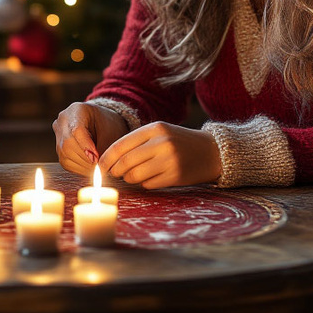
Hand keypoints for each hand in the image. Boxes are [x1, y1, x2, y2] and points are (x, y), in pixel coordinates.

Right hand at [53, 102, 129, 176]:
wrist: (101, 123)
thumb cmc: (107, 125)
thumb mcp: (110, 132)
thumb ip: (103, 148)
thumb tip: (97, 166)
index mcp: (76, 110)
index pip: (76, 130)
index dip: (86, 146)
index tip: (96, 158)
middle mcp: (63, 121)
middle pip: (68, 143)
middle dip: (85, 159)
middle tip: (100, 168)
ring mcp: (58, 134)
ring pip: (65, 154)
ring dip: (83, 166)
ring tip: (97, 169)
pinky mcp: (58, 148)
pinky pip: (66, 162)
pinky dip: (79, 168)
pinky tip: (90, 169)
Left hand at [98, 121, 221, 188]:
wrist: (211, 151)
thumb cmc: (179, 142)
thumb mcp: (159, 133)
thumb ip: (136, 142)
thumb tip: (109, 161)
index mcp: (155, 128)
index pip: (121, 145)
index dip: (107, 158)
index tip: (100, 166)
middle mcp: (162, 142)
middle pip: (125, 162)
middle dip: (116, 170)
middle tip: (114, 173)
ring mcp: (169, 160)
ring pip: (135, 175)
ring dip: (130, 178)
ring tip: (134, 175)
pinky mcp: (175, 176)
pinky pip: (148, 184)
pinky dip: (145, 183)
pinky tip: (151, 178)